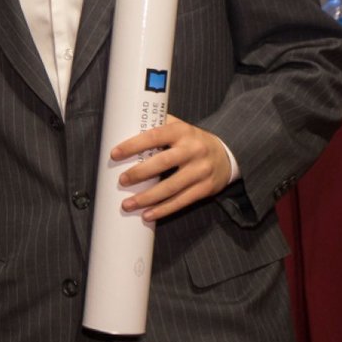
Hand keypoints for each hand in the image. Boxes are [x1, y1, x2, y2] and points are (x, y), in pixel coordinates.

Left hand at [110, 115, 232, 221]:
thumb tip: (125, 127)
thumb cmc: (192, 140)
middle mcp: (193, 150)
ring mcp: (200, 170)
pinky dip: (163, 210)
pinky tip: (147, 215)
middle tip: (121, 181)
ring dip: (147, 198)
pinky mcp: (205, 188)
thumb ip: (158, 126)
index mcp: (182, 131)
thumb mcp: (179, 128)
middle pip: (163, 163)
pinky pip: (181, 201)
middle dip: (139, 173)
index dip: (133, 145)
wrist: (226, 154)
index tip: (115, 154)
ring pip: (171, 187)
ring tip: (127, 204)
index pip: (154, 136)